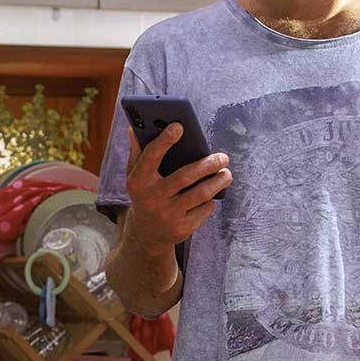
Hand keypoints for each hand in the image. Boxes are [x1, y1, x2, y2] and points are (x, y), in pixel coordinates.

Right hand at [119, 123, 230, 256]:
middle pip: (185, 176)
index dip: (164, 140)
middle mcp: (151, 198)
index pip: (151, 156)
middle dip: (208, 165)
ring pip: (201, 194)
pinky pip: (204, 209)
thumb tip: (133, 128)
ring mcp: (167, 215)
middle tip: (223, 157)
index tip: (179, 126)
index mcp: (138, 181)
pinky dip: (211, 200)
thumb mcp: (135, 176)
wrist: (146, 234)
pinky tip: (213, 195)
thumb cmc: (145, 195)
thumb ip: (138, 153)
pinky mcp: (181, 228)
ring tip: (227, 173)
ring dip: (218, 182)